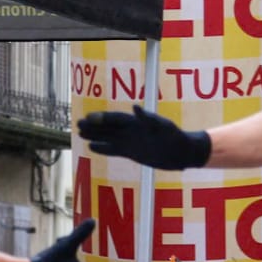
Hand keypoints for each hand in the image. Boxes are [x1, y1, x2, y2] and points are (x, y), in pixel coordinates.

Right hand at [77, 105, 210, 169]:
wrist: (182, 153)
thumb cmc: (176, 138)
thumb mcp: (164, 127)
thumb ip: (149, 118)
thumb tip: (135, 108)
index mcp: (137, 122)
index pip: (116, 119)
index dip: (103, 118)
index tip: (89, 118)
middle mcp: (132, 131)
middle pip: (109, 127)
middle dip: (94, 126)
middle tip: (78, 124)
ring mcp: (131, 141)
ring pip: (109, 137)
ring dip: (95, 135)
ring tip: (80, 133)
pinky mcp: (132, 152)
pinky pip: (114, 150)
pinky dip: (103, 149)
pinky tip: (91, 147)